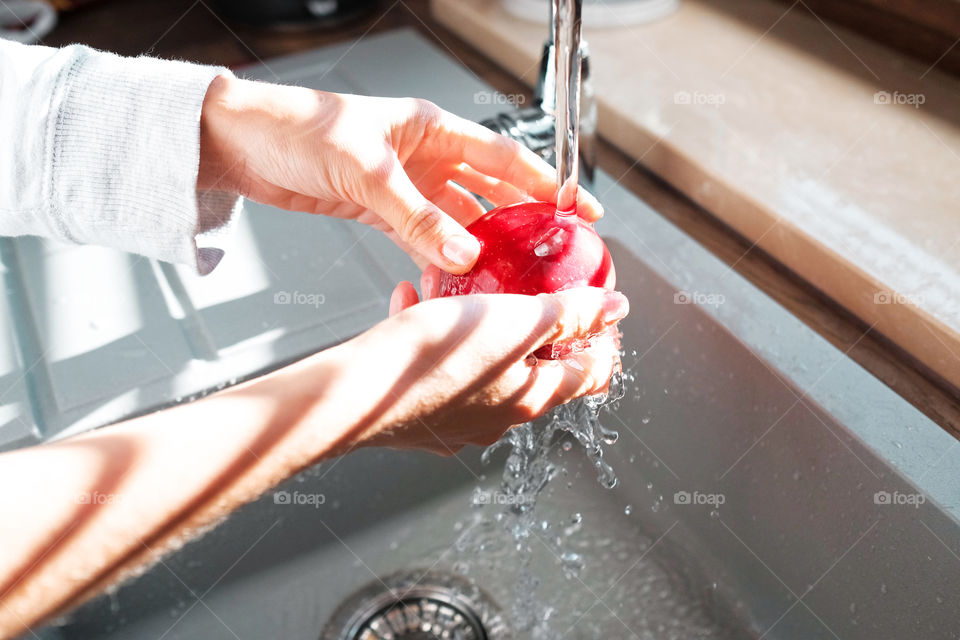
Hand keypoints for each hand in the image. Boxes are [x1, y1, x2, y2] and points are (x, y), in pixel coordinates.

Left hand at [198, 75, 602, 273]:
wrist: (241, 144)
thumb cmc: (297, 129)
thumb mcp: (365, 171)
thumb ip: (417, 217)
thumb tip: (467, 255)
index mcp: (432, 129)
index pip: (505, 158)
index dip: (546, 185)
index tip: (579, 209)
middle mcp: (425, 157)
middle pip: (490, 192)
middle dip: (523, 221)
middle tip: (554, 253)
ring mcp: (405, 187)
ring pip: (457, 222)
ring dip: (479, 249)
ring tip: (506, 279)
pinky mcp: (380, 212)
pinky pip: (422, 240)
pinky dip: (438, 261)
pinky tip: (452, 281)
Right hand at [340, 286, 627, 454]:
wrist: (356, 394)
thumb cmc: (437, 356)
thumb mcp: (517, 320)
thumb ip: (570, 312)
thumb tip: (616, 307)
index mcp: (533, 400)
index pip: (590, 376)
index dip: (603, 342)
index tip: (596, 312)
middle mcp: (500, 419)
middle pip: (534, 368)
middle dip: (531, 323)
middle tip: (520, 286)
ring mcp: (458, 421)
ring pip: (479, 362)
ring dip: (475, 321)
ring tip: (454, 283)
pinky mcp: (419, 416)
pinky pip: (436, 368)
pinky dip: (431, 333)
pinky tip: (410, 299)